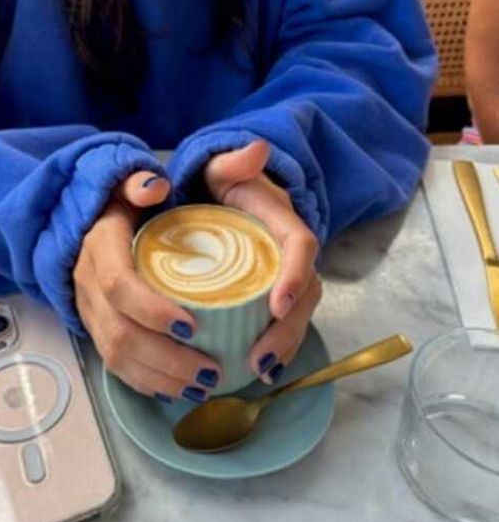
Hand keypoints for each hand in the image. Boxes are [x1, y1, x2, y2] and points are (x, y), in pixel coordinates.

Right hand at [74, 171, 222, 400]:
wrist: (84, 224)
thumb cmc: (121, 206)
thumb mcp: (127, 185)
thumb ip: (140, 183)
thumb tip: (156, 186)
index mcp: (99, 247)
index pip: (118, 285)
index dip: (152, 310)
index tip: (193, 326)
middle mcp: (88, 284)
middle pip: (121, 332)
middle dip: (166, 358)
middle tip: (212, 368)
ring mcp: (89, 311)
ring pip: (118, 355)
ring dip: (161, 377)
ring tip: (204, 384)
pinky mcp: (95, 329)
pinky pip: (116, 365)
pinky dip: (147, 382)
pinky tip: (180, 390)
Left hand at [203, 140, 320, 382]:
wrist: (221, 193)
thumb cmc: (218, 183)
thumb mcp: (219, 166)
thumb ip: (231, 161)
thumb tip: (256, 150)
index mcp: (281, 219)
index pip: (299, 245)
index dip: (293, 273)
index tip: (277, 303)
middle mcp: (289, 251)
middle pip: (303, 292)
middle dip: (288, 327)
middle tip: (260, 355)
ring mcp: (285, 274)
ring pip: (297, 314)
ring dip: (283, 344)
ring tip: (258, 368)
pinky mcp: (274, 293)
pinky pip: (284, 324)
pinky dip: (277, 348)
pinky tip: (260, 371)